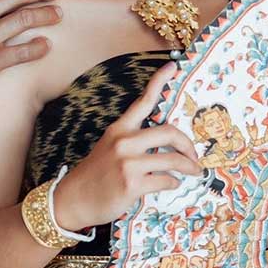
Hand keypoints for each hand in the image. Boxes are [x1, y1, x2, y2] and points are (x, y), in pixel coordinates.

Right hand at [53, 61, 201, 231]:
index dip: (159, 82)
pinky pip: (166, 180)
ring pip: (172, 160)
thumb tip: (164, 145)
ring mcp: (127, 163)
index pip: (142, 101)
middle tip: (194, 155)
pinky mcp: (132, 184)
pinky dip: (173, 183)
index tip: (173, 66)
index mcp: (119, 129)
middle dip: (188, 144)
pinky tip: (171, 184)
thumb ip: (133, 142)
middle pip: (169, 132)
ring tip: (193, 172)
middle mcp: (124, 142)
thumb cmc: (95, 176)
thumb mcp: (109, 149)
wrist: (73, 200)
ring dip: (188, 167)